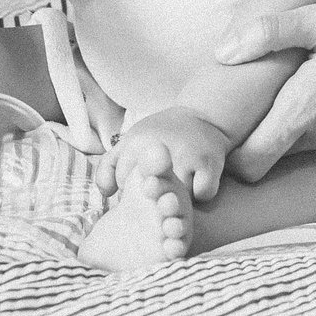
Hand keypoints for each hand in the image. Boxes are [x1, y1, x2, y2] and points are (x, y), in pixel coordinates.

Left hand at [99, 108, 232, 202]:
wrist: (203, 117)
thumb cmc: (162, 135)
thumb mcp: (131, 141)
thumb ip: (109, 166)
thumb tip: (106, 193)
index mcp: (137, 142)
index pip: (122, 180)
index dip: (130, 186)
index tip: (142, 178)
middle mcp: (160, 148)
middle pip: (150, 192)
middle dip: (155, 195)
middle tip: (162, 185)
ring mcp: (187, 156)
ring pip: (178, 198)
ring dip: (180, 197)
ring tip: (180, 182)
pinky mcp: (209, 163)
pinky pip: (203, 194)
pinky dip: (202, 192)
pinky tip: (199, 181)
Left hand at [214, 0, 315, 184]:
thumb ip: (273, 32)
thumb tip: (222, 52)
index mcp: (310, 104)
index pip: (251, 160)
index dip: (227, 152)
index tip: (218, 130)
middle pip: (271, 154)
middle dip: (253, 137)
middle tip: (242, 104)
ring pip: (299, 146)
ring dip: (288, 126)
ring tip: (286, 86)